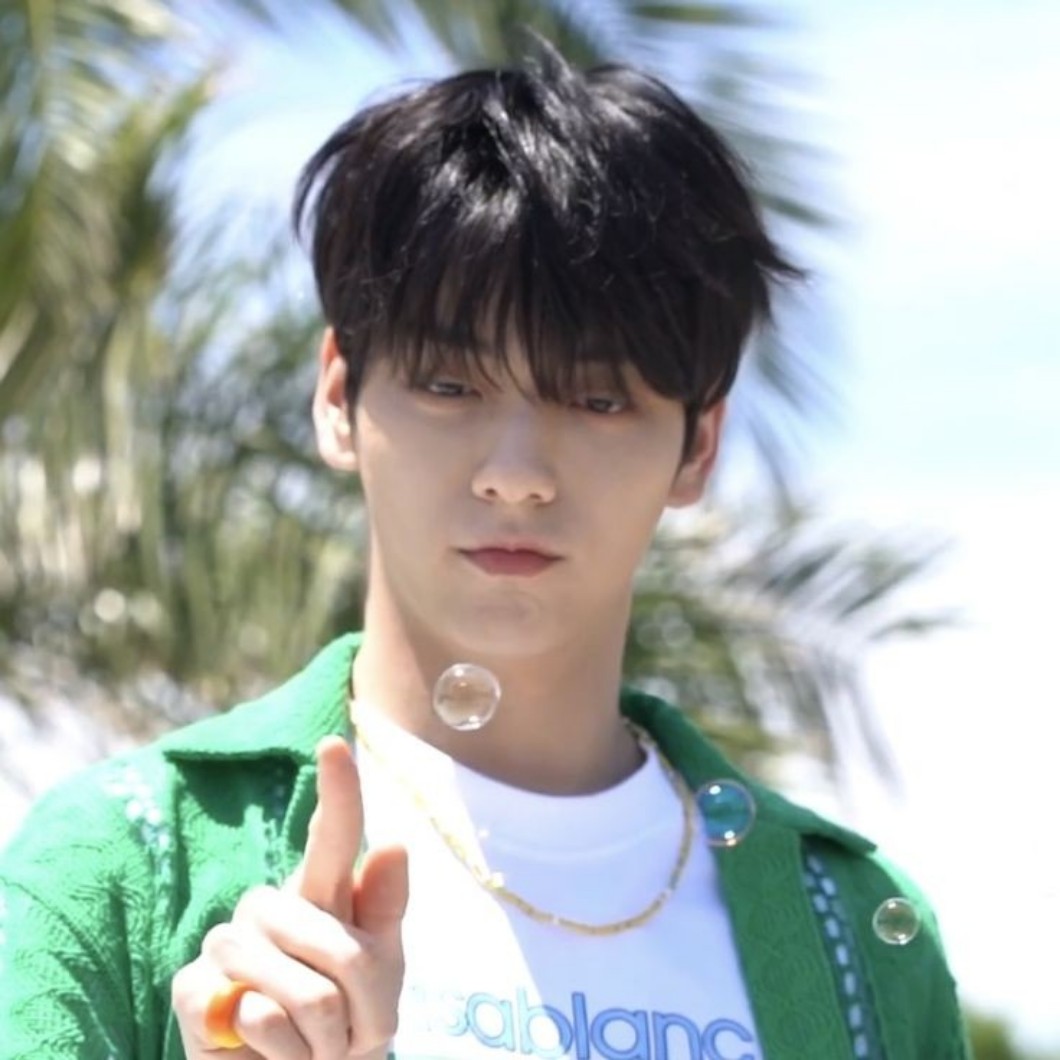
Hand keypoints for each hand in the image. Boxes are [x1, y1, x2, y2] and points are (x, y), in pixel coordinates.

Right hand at [172, 736, 408, 1058]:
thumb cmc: (347, 1017)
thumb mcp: (383, 968)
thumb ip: (385, 910)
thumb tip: (395, 843)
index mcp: (321, 890)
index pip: (333, 834)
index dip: (338, 790)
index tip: (335, 745)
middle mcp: (271, 905)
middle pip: (337, 946)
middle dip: (359, 1004)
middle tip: (348, 1031)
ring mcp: (228, 940)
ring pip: (300, 989)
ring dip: (321, 1036)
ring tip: (310, 1042)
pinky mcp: (193, 987)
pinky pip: (257, 1016)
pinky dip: (280, 1049)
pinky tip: (265, 1049)